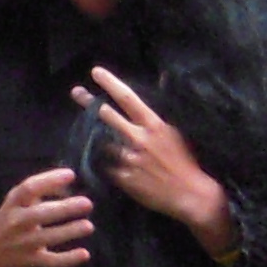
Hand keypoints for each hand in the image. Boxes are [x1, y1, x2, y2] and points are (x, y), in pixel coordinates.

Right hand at [0, 168, 94, 266]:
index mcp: (13, 203)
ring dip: (68, 231)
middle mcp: (15, 222)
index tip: (71, 175)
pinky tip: (84, 254)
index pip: (29, 188)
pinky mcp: (30, 260)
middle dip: (64, 208)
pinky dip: (67, 259)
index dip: (49, 180)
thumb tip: (68, 182)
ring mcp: (22, 243)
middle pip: (40, 214)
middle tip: (87, 203)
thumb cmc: (11, 219)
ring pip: (47, 237)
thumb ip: (39, 190)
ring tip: (88, 226)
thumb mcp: (17, 201)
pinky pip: (50, 261)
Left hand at [78, 68, 237, 256]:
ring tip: (82, 125)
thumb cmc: (185, 160)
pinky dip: (98, 159)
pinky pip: (105, 165)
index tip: (95, 72)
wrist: (190, 194)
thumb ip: (165, 104)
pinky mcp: (123, 178)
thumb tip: (164, 75)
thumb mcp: (176, 130)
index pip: (128, 98)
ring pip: (102, 140)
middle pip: (107, 115)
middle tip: (75, 92)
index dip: (110, 83)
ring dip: (91, 132)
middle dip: (89, 102)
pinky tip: (90, 154)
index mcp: (153, 125)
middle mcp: (138, 139)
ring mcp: (129, 159)